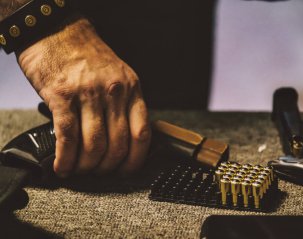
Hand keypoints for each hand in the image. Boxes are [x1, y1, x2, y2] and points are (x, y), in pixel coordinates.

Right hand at [16, 17, 150, 176]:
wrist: (58, 32)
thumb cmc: (88, 57)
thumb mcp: (119, 75)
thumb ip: (125, 104)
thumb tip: (125, 139)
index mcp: (132, 89)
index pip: (142, 134)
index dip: (135, 160)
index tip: (126, 171)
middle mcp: (114, 92)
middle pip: (117, 145)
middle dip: (107, 167)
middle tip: (98, 173)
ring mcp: (88, 94)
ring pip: (93, 145)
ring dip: (86, 166)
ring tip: (79, 170)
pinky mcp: (62, 96)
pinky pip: (67, 137)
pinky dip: (66, 158)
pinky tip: (63, 166)